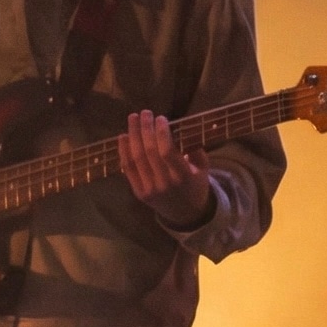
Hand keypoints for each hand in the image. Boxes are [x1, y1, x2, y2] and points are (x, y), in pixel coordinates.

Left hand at [119, 109, 211, 226]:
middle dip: (145, 129)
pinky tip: (123, 136)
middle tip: (145, 112)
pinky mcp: (138, 192)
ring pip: (136, 158)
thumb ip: (195, 149)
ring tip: (133, 118)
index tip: (160, 118)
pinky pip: (128, 169)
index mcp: (182, 177)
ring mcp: (149, 189)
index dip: (161, 133)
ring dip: (133, 135)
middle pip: (149, 152)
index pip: (167, 152)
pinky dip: (123, 151)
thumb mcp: (202, 168)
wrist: (185, 213)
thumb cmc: (195, 184)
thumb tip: (183, 127)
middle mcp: (164, 184)